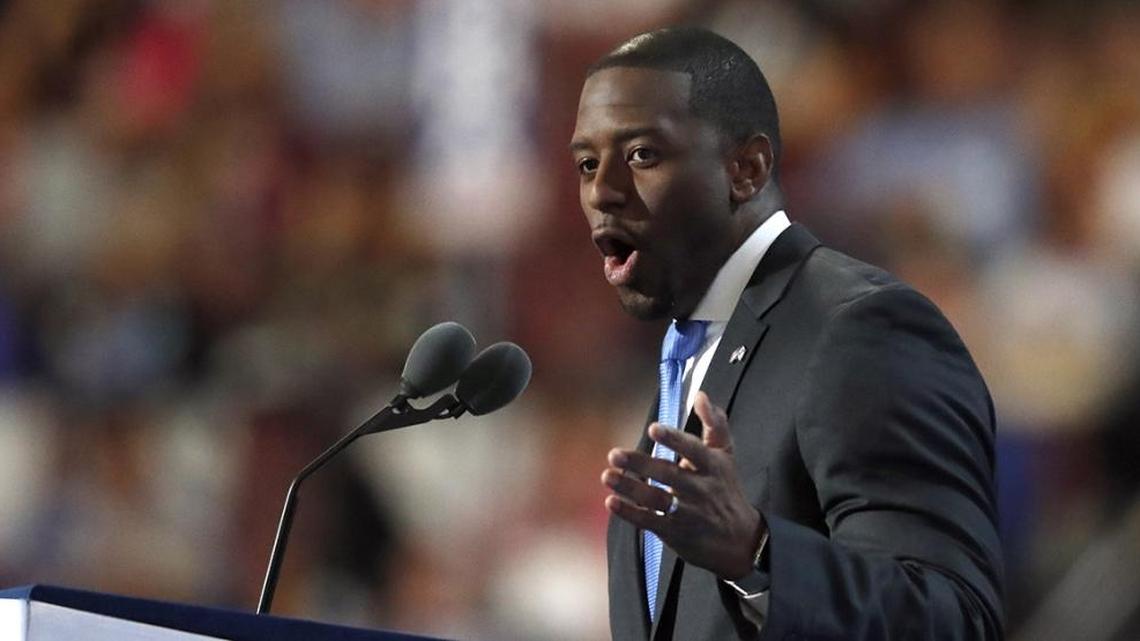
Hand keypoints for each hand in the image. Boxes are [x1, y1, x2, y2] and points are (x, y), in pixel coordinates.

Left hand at [601, 391, 764, 579]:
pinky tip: (612, 502)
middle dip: (640, 463)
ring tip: (607, 476)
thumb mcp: (726, 456)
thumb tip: (701, 395)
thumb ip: (715, 423)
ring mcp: (688, 513)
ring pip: (656, 498)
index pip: (694, 450)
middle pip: (669, 474)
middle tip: (614, 453)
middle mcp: (701, 489)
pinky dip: (630, 513)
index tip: (653, 428)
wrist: (740, 541)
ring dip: (629, 487)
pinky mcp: (676, 533)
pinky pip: (650, 521)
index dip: (674, 439)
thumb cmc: (726, 489)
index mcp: (713, 466)